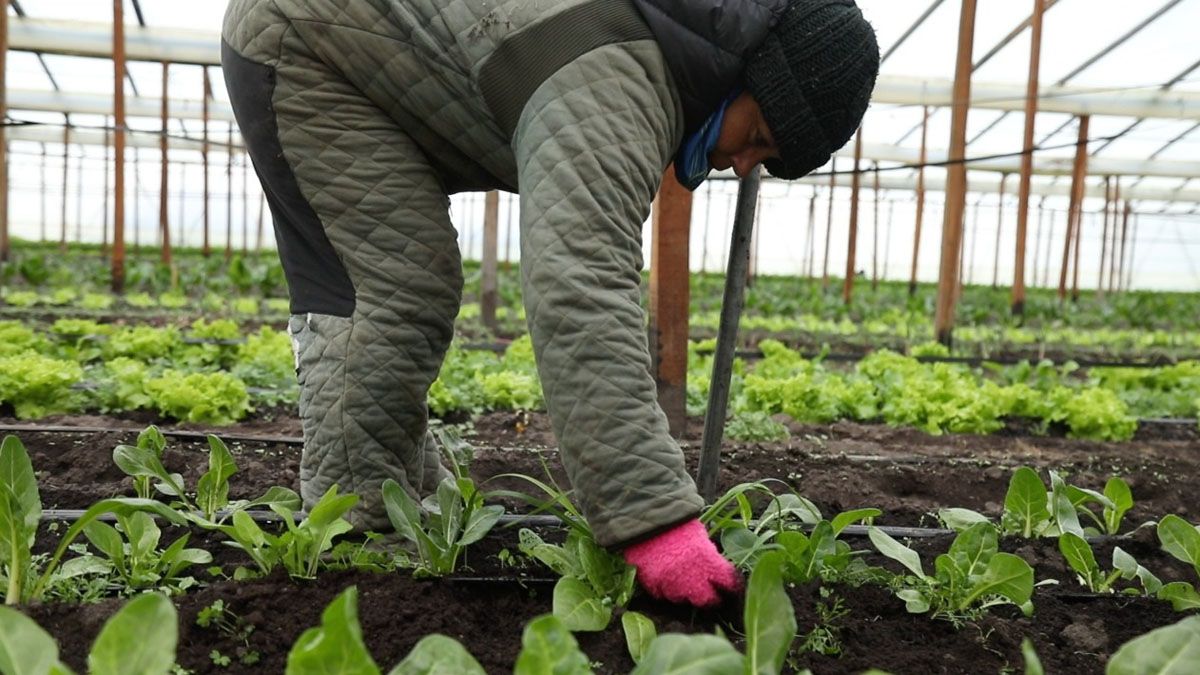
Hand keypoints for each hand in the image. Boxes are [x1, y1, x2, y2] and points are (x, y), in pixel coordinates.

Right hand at [622, 519, 741, 606]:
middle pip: (705, 599)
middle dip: (708, 597)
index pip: (727, 582)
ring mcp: (669, 581)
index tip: (729, 587)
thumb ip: (708, 555)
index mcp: (707, 559)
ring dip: (683, 592)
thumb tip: (714, 569)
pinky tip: (664, 577)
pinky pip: (660, 594)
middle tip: (708, 594)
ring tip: (681, 581)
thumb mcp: (699, 534)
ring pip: (681, 598)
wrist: (645, 515)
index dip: (730, 585)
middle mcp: (690, 575)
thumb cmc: (676, 521)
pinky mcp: (651, 583)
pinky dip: (663, 588)